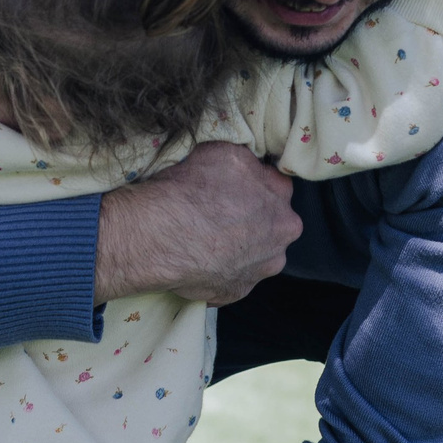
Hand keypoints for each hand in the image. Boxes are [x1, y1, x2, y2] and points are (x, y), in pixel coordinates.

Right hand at [96, 141, 299, 305]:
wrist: (161, 236)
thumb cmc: (192, 190)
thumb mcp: (225, 151)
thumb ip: (248, 161)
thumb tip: (251, 165)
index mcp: (281, 199)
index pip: (275, 186)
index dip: (253, 184)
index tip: (232, 186)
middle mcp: (279, 238)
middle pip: (270, 223)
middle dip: (251, 218)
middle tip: (218, 212)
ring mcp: (259, 270)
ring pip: (253, 254)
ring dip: (238, 247)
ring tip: (206, 238)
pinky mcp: (236, 292)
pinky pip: (231, 277)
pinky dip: (219, 269)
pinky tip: (198, 257)